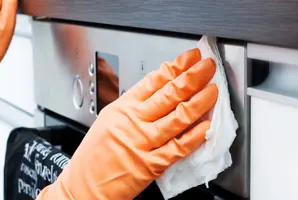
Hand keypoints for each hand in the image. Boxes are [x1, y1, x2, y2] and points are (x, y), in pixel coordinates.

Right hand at [36, 49, 217, 199]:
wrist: (84, 185)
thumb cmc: (93, 155)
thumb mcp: (108, 121)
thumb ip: (133, 106)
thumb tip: (160, 90)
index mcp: (122, 108)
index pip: (154, 80)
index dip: (176, 66)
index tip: (190, 58)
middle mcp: (133, 122)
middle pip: (169, 94)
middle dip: (192, 77)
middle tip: (207, 67)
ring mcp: (143, 143)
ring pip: (178, 117)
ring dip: (199, 102)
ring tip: (213, 90)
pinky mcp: (151, 164)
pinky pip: (178, 147)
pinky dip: (195, 136)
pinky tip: (207, 126)